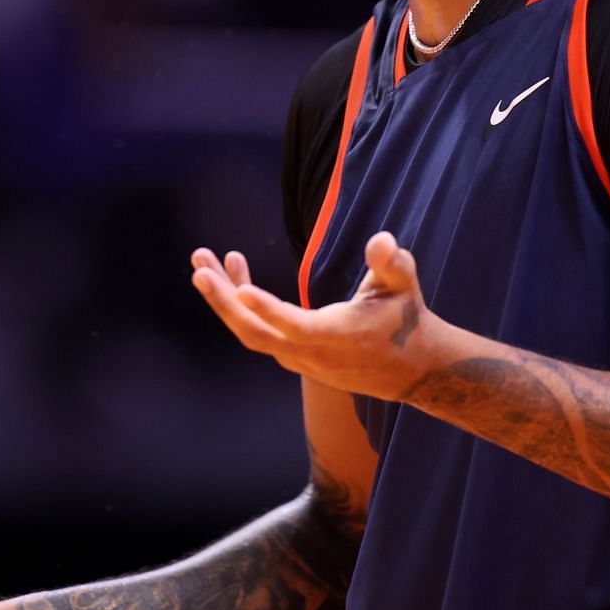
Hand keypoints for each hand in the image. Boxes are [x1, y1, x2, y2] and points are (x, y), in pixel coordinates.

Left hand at [189, 231, 446, 401]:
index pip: (295, 326)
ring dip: (224, 297)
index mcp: (336, 337)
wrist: (411, 368)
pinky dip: (241, 304)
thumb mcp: (403, 285)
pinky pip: (258, 331)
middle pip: (255, 334)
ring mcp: (298, 359)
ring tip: (203, 259)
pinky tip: (234, 272)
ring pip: (250, 331)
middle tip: (198, 266)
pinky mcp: (293, 356)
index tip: (240, 289)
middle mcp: (310, 354)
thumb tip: (382, 241)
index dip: (268, 309)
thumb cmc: (405, 317)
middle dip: (224, 300)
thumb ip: (391, 262)